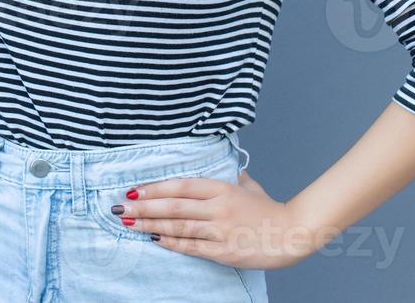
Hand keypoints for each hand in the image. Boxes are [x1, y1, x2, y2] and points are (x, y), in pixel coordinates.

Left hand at [114, 169, 331, 269]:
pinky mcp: (224, 251)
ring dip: (151, 225)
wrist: (293, 233)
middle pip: (174, 206)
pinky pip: (192, 247)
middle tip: (120, 206)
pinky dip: (172, 243)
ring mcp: (221, 230)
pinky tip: (154, 240)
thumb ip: (229, 175)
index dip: (155, 188)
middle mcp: (218, 207)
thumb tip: (218, 163)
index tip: (134, 188)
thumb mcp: (248, 185)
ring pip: (179, 227)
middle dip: (144, 207)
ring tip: (129, 223)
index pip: (181, 186)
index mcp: (222, 188)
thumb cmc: (269, 209)